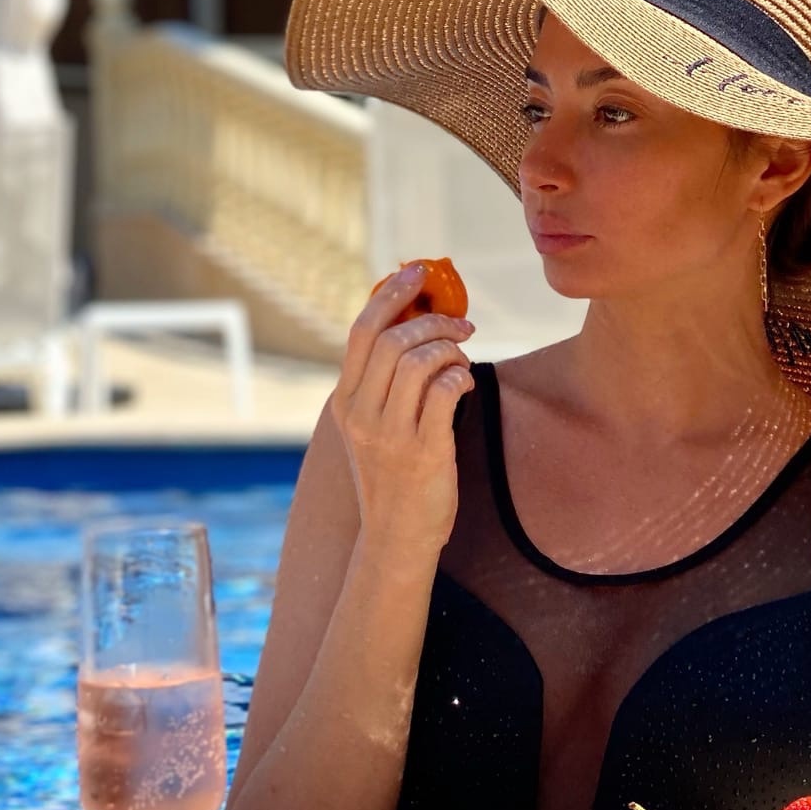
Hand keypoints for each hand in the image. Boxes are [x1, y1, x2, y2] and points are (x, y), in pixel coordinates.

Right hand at [333, 263, 475, 552]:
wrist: (397, 537)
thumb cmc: (395, 476)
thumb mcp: (375, 426)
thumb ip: (386, 383)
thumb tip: (417, 324)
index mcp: (346, 401)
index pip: (362, 331)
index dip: (391, 294)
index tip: (418, 272)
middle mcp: (361, 414)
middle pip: (394, 340)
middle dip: (435, 322)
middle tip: (462, 327)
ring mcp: (389, 434)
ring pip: (420, 361)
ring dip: (451, 349)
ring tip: (463, 360)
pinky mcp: (421, 451)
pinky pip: (444, 391)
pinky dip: (460, 377)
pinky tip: (465, 386)